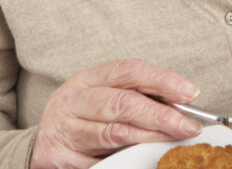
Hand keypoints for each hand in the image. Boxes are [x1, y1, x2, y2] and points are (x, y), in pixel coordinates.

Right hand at [32, 59, 201, 168]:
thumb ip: (137, 97)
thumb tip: (182, 106)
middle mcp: (73, 100)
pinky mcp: (56, 156)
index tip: (190, 93)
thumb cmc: (83, 115)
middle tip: (187, 125)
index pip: (129, 71)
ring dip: (147, 138)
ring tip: (172, 140)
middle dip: (160, 115)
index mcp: (88, 79)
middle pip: (122, 103)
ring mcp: (63, 128)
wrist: (41, 142)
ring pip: (112, 133)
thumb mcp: (105, 96)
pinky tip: (141, 158)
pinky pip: (96, 161)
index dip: (162, 81)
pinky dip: (122, 160)